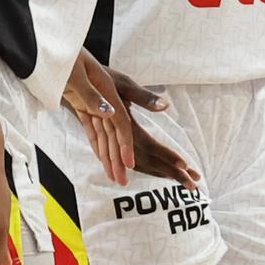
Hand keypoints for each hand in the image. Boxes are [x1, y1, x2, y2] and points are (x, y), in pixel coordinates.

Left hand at [62, 48, 134, 186]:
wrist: (48, 44)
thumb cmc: (61, 55)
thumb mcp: (75, 74)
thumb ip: (93, 95)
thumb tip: (109, 114)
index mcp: (107, 89)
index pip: (120, 121)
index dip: (125, 143)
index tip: (129, 163)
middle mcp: (104, 97)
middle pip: (113, 132)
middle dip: (118, 157)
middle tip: (121, 181)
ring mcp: (92, 100)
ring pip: (103, 133)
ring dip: (108, 155)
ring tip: (113, 176)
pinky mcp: (80, 102)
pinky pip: (91, 127)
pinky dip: (97, 143)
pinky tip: (101, 157)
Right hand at [107, 69, 200, 187]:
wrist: (71, 82)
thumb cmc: (101, 79)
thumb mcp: (124, 85)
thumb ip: (144, 97)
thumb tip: (165, 105)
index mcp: (125, 124)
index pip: (149, 145)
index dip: (166, 155)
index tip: (184, 166)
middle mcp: (118, 137)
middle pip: (144, 161)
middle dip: (169, 172)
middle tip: (193, 184)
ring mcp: (110, 141)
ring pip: (133, 164)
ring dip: (156, 174)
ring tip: (179, 181)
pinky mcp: (105, 140)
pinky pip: (125, 163)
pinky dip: (138, 170)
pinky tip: (147, 175)